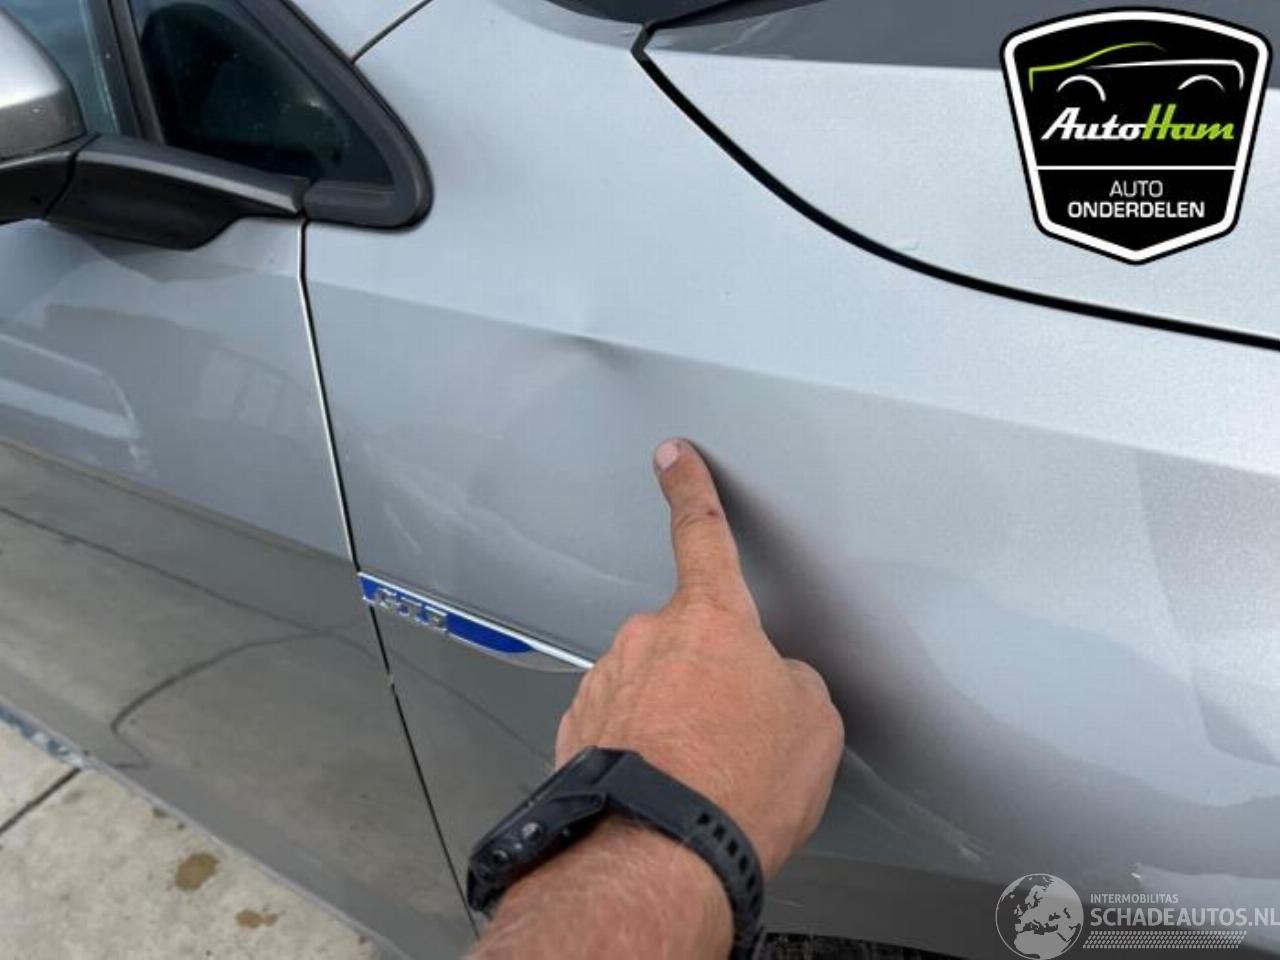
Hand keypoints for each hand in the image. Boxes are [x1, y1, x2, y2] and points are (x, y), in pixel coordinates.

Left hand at [556, 438, 843, 877]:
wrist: (660, 856)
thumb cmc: (738, 787)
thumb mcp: (813, 725)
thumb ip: (792, 681)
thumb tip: (771, 686)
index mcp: (711, 619)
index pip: (703, 533)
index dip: (691, 489)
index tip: (674, 457)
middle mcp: (649, 638)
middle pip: (687, 638)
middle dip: (709, 675)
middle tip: (734, 734)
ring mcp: (607, 683)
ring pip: (652, 686)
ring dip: (675, 718)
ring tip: (703, 775)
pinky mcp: (578, 730)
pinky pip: (622, 726)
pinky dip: (643, 750)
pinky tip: (665, 787)